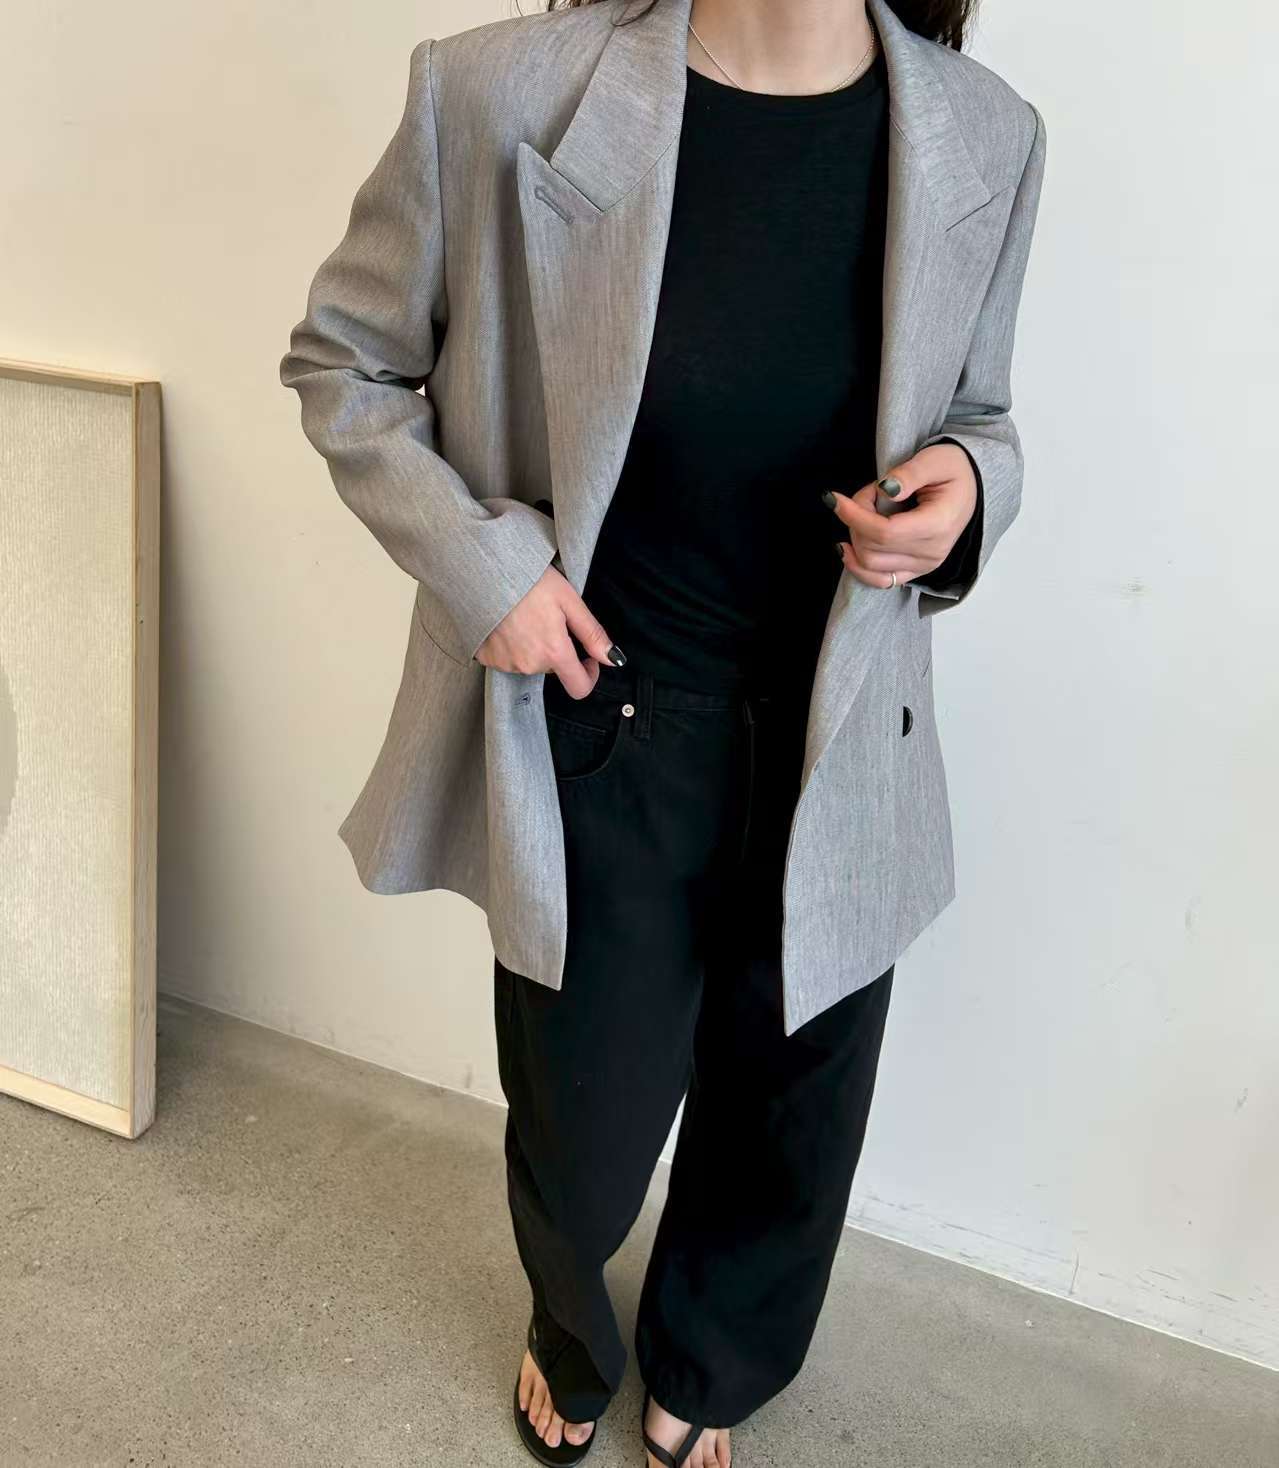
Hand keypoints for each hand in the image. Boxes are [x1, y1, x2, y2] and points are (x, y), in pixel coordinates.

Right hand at [475, 566, 624, 697]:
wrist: (484, 571)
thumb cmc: (529, 580)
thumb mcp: (569, 601)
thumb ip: (592, 634)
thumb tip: (613, 659)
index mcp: (554, 652)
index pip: (579, 687)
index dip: (589, 675)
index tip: (588, 658)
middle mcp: (529, 664)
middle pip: (553, 669)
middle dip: (557, 650)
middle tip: (549, 619)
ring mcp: (506, 663)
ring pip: (531, 663)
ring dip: (534, 647)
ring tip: (526, 618)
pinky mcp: (487, 658)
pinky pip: (508, 659)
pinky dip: (512, 646)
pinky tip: (509, 624)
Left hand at [825, 443, 976, 588]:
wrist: (971, 487)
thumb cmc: (953, 470)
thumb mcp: (934, 460)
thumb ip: (909, 473)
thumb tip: (885, 489)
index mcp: (938, 525)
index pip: (884, 532)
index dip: (854, 516)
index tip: (834, 499)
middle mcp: (931, 553)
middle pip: (872, 548)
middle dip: (856, 519)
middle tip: (868, 493)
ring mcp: (923, 566)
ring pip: (870, 565)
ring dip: (856, 537)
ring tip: (865, 512)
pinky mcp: (915, 571)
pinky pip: (880, 581)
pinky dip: (858, 567)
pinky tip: (846, 548)